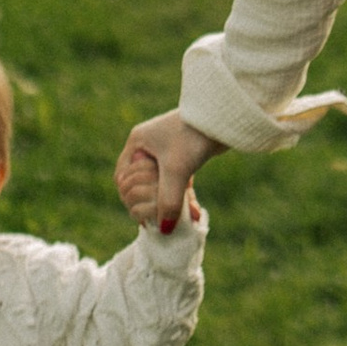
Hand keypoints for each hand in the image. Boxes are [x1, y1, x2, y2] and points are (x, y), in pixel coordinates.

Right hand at [119, 112, 219, 233]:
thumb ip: (168, 200)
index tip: (144, 210)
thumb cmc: (193, 137)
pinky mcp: (184, 155)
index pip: (123, 176)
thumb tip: (164, 228)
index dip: (130, 196)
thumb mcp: (176, 170)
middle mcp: (149, 145)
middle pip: (139, 183)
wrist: (224, 117)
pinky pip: (177, 181)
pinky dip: (183, 195)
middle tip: (164, 212)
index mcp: (138, 142)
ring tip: (182, 218)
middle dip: (151, 200)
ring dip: (170, 201)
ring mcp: (167, 150)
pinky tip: (194, 212)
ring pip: (160, 184)